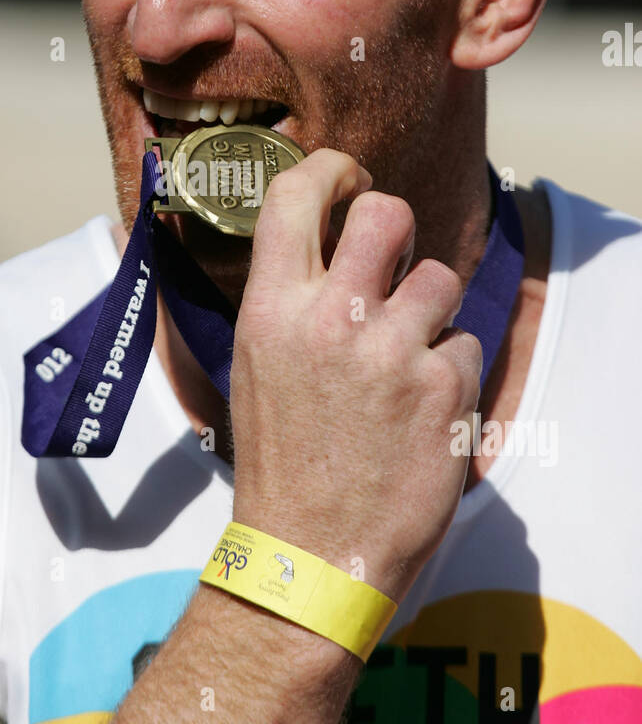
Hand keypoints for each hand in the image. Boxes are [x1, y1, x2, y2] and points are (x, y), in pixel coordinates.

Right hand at [229, 149, 480, 605]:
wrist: (305, 556)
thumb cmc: (280, 463)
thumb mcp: (257, 366)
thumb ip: (292, 302)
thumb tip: (330, 251)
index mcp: (271, 310)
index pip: (295, 195)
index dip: (329, 167)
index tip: (348, 175)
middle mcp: (330, 319)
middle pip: (386, 213)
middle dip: (397, 226)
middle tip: (393, 260)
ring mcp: (390, 352)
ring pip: (439, 279)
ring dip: (430, 312)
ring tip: (405, 360)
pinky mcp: (442, 390)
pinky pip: (465, 344)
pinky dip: (450, 372)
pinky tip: (421, 412)